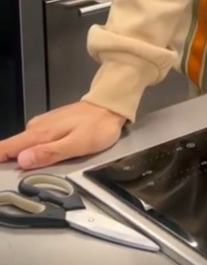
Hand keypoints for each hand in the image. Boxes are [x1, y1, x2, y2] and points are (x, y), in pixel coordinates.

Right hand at [0, 101, 126, 169]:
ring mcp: (44, 125)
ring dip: (21, 160)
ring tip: (24, 176)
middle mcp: (37, 127)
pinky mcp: (51, 125)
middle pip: (12, 149)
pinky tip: (39, 160)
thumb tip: (22, 161)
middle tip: (11, 185)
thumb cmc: (97, 126)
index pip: (7, 147)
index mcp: (40, 133)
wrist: (111, 106)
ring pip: (23, 146)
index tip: (0, 177)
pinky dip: (32, 152)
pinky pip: (34, 142)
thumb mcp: (76, 144)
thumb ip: (48, 153)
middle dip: (7, 164)